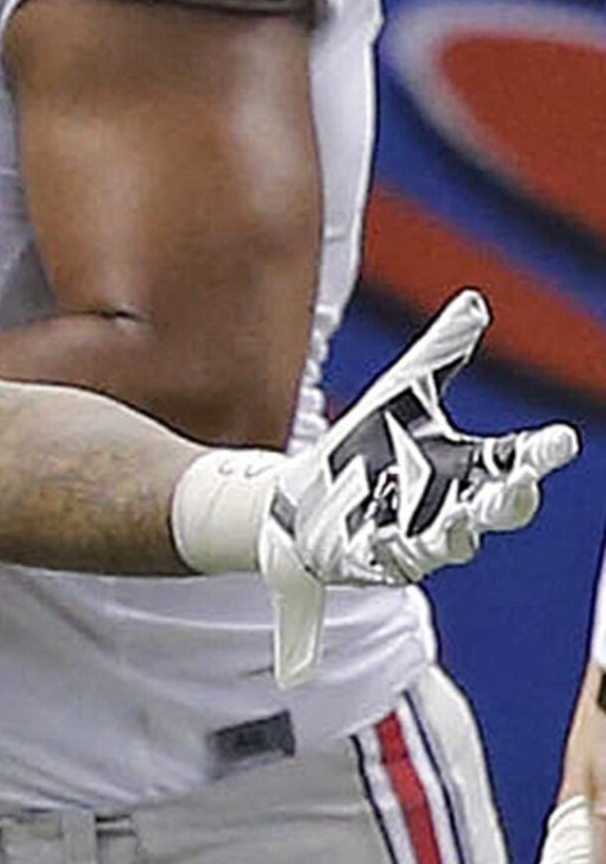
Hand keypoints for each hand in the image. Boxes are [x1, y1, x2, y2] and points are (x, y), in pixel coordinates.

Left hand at [258, 291, 578, 679]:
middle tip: (519, 485)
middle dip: (511, 500)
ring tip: (453, 520)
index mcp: (466, 466)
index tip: (563, 440)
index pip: (519, 458)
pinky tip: (381, 537)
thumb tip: (474, 301)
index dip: (543, 452)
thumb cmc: (368, 445)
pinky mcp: (373, 559)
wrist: (301, 498)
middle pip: (498, 509)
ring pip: (451, 544)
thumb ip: (441, 353)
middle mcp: (452, 506)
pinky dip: (389, 551)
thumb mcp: (401, 393)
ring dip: (454, 534)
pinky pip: (389, 561)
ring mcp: (416, 537)